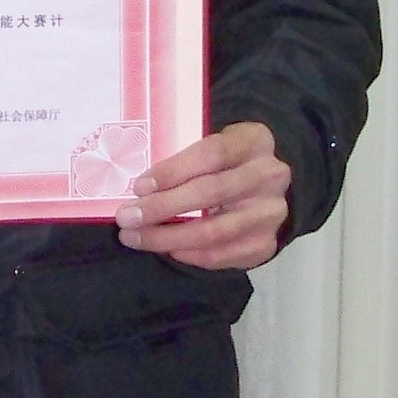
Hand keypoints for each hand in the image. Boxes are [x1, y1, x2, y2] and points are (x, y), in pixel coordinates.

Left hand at [115, 122, 289, 269]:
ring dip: (169, 238)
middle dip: (162, 208)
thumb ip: (187, 157)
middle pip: (211, 193)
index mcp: (252, 141)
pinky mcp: (265, 243)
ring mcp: (269, 213)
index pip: (211, 154)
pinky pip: (222, 256)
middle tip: (127, 218)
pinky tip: (166, 249)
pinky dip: (189, 255)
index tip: (139, 186)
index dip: (173, 171)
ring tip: (136, 238)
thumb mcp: (217, 142)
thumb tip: (139, 185)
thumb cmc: (230, 159)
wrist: (270, 184)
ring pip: (215, 231)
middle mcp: (268, 177)